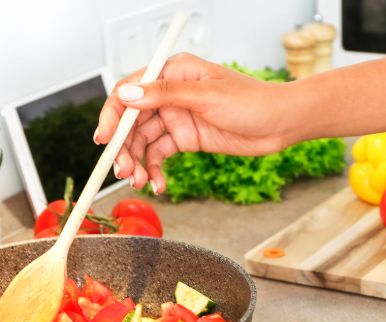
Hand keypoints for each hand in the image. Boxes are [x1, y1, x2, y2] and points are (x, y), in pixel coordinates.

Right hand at [93, 53, 298, 192]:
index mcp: (172, 72)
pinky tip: (159, 184)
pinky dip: (155, 171)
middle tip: (124, 172)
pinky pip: (160, 155)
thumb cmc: (253, 101)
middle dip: (124, 148)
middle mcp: (170, 93)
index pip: (130, 91)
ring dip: (138, 163)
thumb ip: (166, 95)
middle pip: (132, 121)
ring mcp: (177, 117)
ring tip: (141, 182)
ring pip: (144, 142)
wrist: (281, 124)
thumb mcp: (207, 96)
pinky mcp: (186, 138)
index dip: (113, 115)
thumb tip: (129, 94)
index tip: (104, 138)